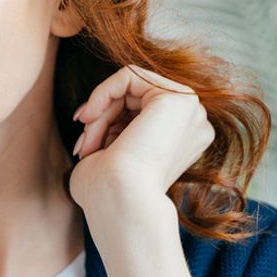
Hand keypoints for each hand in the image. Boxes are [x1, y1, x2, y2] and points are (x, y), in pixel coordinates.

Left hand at [68, 64, 214, 217]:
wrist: (119, 201)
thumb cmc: (107, 191)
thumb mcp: (110, 153)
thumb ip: (114, 130)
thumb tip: (94, 113)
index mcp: (182, 140)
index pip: (137, 111)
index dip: (105, 121)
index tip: (83, 144)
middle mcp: (193, 124)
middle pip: (134, 98)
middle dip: (100, 117)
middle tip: (83, 145)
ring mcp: (191, 110)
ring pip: (129, 88)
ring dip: (99, 113)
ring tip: (87, 143)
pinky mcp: (179, 98)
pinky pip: (129, 75)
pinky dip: (102, 92)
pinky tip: (90, 116)